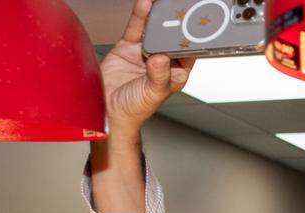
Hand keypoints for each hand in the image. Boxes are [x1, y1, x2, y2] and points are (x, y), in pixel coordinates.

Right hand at [100, 0, 194, 135]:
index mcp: (176, 73)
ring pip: (155, 29)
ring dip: (159, 16)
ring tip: (163, 3)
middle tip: (180, 8)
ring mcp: (145, 52)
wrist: (108, 109)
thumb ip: (159, 76)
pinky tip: (145, 5)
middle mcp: (163, 61)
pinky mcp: (128, 46)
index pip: (189, 52)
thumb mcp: (152, 93)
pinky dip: (140, 16)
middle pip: (172, 37)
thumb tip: (161, 59)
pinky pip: (136, 28)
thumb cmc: (135, 109)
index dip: (193, 38)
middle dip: (176, 22)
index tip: (196, 24)